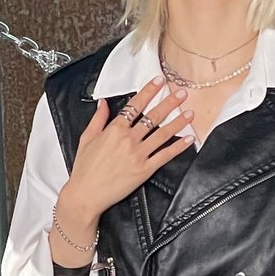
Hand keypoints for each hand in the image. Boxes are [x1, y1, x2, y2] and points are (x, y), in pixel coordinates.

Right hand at [58, 76, 193, 220]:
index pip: (135, 105)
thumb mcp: (86, 138)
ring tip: (190, 112)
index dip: (149, 91)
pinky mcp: (144, 170)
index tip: (159, 81)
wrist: (86, 194)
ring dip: (178, 122)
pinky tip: (188, 139)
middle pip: (153, 116)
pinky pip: (164, 155)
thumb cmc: (84, 168)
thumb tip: (103, 102)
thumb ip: (97, 119)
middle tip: (182, 93)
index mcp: (114, 129)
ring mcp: (137, 154)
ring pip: (162, 134)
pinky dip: (178, 147)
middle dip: (170, 103)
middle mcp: (128, 139)